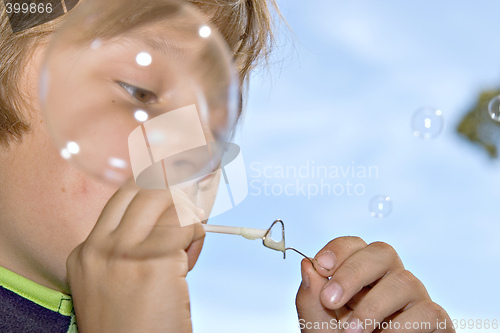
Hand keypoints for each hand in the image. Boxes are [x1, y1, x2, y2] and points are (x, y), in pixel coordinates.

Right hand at [66, 180, 204, 332]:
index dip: (152, 184)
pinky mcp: (154, 262)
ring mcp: (125, 253)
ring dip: (188, 216)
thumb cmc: (131, 326)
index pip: (121, 196)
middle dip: (174, 188)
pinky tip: (189, 261)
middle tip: (193, 192)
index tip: (173, 180)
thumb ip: (134, 246)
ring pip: (169, 203)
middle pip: (144, 188)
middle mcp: (100, 248)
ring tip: (189, 240)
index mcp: (85, 253)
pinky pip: (187, 227)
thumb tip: (175, 216)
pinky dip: (196, 236)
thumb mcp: (114, 282)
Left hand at [296, 237, 454, 331]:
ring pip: (404, 281)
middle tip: (331, 300)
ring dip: (373, 306)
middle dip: (353, 272)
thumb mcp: (320, 325)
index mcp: (360, 275)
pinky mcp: (435, 320)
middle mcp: (389, 279)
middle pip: (382, 252)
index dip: (338, 249)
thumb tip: (307, 265)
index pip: (354, 245)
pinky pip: (428, 311)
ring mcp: (414, 298)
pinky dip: (401, 327)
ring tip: (351, 332)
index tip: (320, 265)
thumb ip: (312, 298)